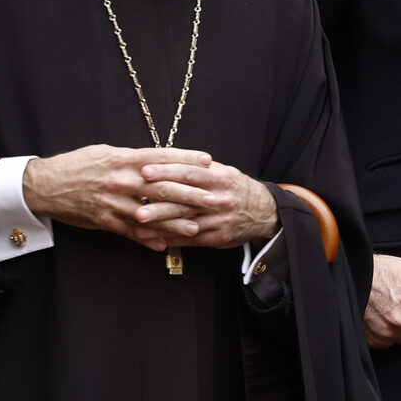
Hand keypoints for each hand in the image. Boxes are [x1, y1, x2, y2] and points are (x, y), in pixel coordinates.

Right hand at [22, 145, 212, 251]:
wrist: (44, 185)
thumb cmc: (78, 165)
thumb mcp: (107, 153)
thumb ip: (134, 158)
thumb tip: (160, 160)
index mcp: (123, 159)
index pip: (161, 158)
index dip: (186, 159)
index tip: (208, 161)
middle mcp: (121, 180)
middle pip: (163, 187)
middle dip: (192, 193)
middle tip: (214, 198)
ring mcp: (113, 202)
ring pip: (150, 213)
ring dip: (175, 222)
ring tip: (197, 227)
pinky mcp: (104, 220)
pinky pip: (130, 232)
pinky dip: (148, 239)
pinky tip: (166, 244)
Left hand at [135, 158, 280, 248]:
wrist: (265, 211)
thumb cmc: (236, 189)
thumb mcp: (224, 172)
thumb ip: (199, 168)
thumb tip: (166, 160)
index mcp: (220, 178)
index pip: (190, 173)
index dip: (167, 172)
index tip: (145, 171)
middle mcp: (220, 198)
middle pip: (185, 200)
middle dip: (158, 204)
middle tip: (135, 206)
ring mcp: (219, 219)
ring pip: (185, 222)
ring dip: (160, 226)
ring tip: (137, 227)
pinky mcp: (218, 237)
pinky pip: (191, 240)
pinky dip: (172, 239)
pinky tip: (154, 239)